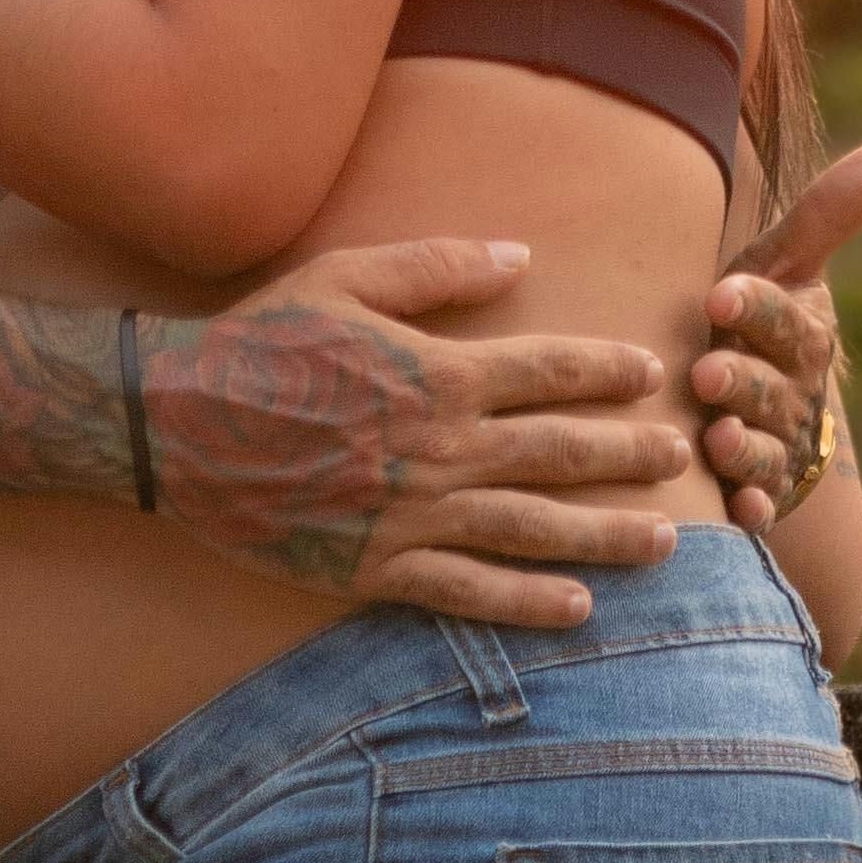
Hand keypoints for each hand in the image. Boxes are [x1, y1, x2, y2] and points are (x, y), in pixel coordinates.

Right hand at [141, 236, 692, 630]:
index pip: (548, 370)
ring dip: (605, 534)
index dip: (607, 371)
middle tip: (684, 456)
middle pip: (559, 452)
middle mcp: (439, 448)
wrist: (177, 425)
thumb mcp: (346, 277)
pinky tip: (578, 607)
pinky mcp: (378, 568)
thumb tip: (520, 254)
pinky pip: (469, 592)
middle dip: (630, 453)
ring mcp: (412, 515)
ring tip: (666, 540)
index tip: (652, 373)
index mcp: (437, 373)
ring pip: (532, 528)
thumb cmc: (261, 340)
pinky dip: (527, 603)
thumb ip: (437, 266)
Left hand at [693, 139, 861, 539]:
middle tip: (707, 376)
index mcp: (800, 333)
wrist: (760, 400)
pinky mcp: (760, 494)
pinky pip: (760, 507)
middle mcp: (794, 394)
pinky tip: (738, 515)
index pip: (783, 319)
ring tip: (718, 441)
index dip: (757, 308)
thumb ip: (825, 214)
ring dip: (745, 450)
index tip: (722, 294)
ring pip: (766, 452)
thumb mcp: (783, 263)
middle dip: (743, 384)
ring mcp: (779, 448)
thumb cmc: (758, 320)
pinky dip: (752, 512)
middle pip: (772, 391)